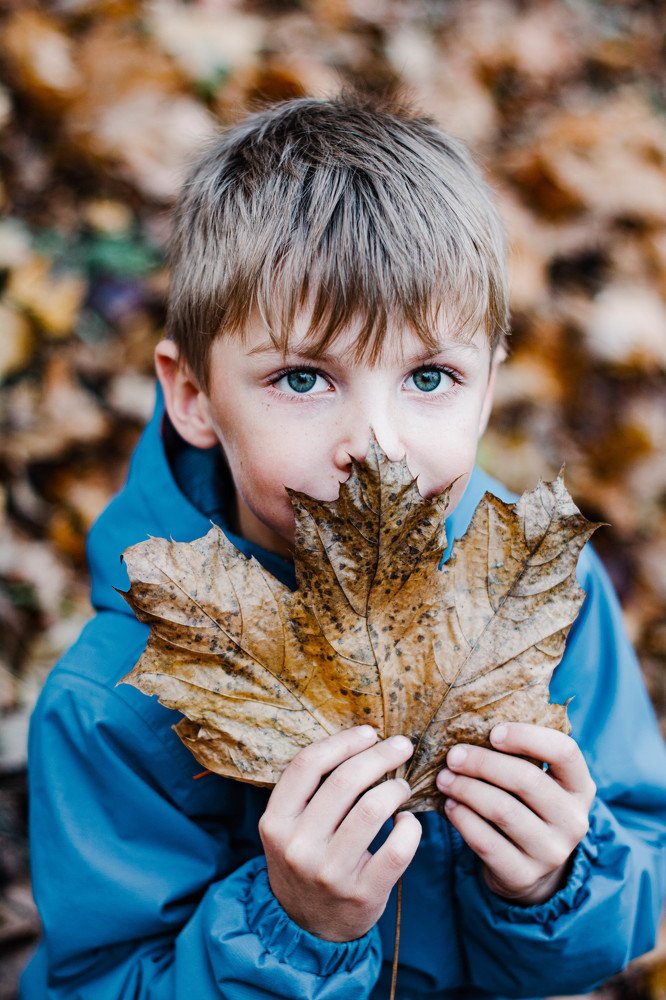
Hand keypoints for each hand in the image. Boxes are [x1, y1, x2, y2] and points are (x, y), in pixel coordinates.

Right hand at [259, 726, 421, 941]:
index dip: (343, 741)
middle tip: (401, 746)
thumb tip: (363, 740)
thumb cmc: (305, 859)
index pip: (308, 764)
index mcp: (276, 821)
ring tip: (402, 786)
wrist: (306, 927)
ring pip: (373, 809)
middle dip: (380, 755)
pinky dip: (411, 827)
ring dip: (396, 788)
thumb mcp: (289, 827)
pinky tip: (407, 821)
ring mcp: (329, 872)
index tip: (369, 732)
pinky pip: (399, 847)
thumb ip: (312, 790)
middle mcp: (298, 846)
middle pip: (345, 781)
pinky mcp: (362, 893)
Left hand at [436, 722, 595, 905]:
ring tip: (444, 779)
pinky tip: (450, 806)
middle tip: (453, 755)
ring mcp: (552, 852)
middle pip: (526, 780)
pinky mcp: (524, 875)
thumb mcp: (537, 783)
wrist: (529, 871)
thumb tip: (469, 723)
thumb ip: (519, 757)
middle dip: (483, 763)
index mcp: (580, 787)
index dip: (528, 737)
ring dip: (466, 789)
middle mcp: (573, 820)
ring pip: (503, 810)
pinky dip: (463, 819)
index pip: (565, 751)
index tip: (493, 732)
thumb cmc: (526, 808)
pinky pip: (486, 842)